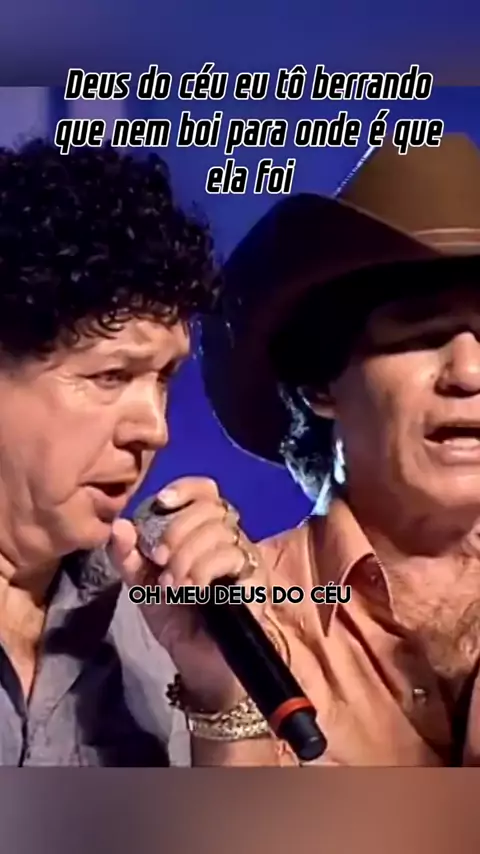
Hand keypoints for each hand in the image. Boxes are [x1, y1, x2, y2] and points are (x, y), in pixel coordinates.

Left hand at [109, 476, 264, 711]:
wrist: (199, 662)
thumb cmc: (176, 618)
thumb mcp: (142, 585)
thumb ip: (127, 556)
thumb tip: (119, 526)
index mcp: (202, 530)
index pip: (205, 490)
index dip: (186, 489)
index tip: (162, 502)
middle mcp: (229, 537)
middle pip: (211, 508)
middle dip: (178, 530)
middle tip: (158, 560)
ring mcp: (246, 557)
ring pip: (221, 532)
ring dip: (188, 556)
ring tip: (171, 586)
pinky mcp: (256, 580)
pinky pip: (232, 557)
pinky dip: (204, 570)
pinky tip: (191, 591)